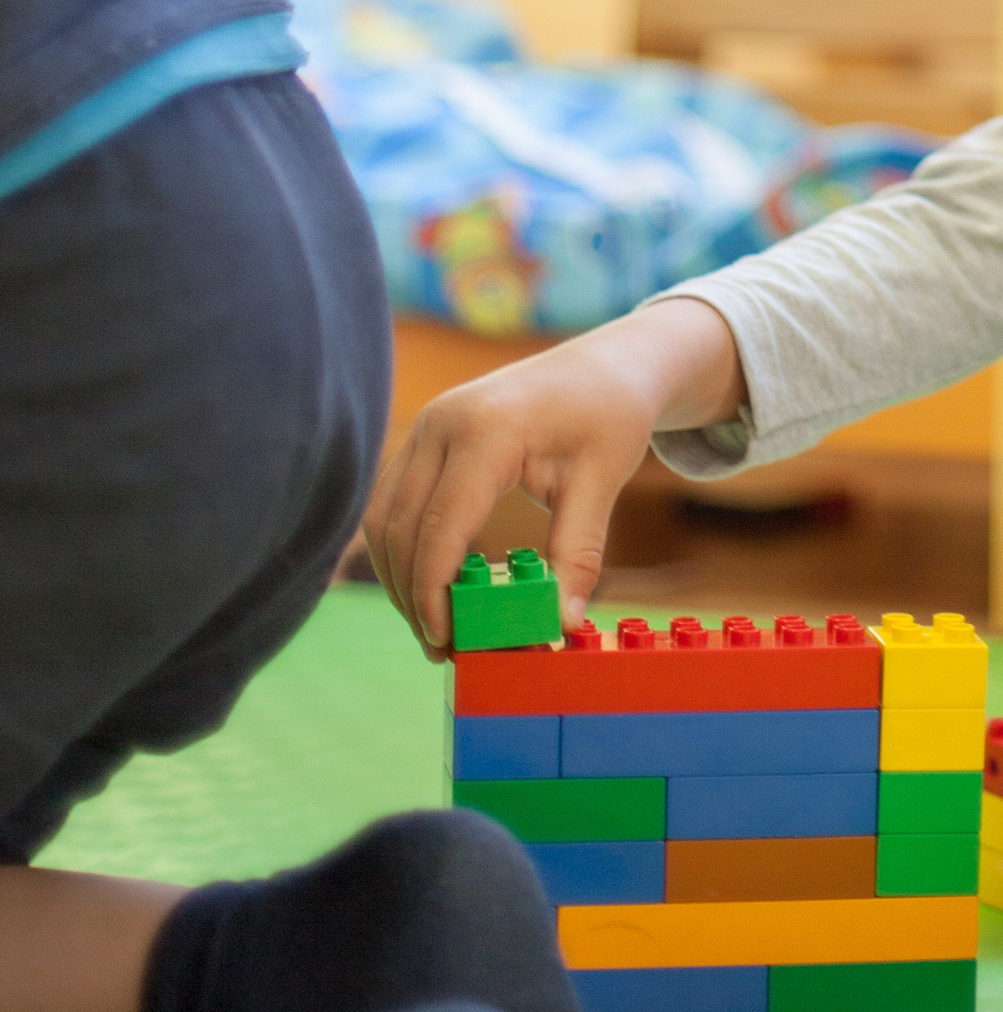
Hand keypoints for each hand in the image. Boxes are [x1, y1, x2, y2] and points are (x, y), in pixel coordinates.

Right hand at [364, 297, 742, 650]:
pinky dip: (403, 547)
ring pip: (384, 516)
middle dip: (412, 594)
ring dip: (399, 575)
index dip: (434, 592)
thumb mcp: (601, 482)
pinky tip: (429, 584)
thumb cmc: (608, 416)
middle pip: (401, 527)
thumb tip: (560, 626)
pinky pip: (393, 500)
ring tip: (434, 623)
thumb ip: (577, 554)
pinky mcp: (425, 435)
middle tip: (441, 646)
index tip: (447, 640)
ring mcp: (427, 425)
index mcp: (487, 430)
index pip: (440, 526)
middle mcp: (442, 422)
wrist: (605, 365)